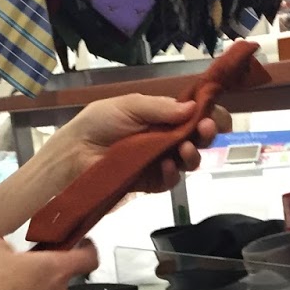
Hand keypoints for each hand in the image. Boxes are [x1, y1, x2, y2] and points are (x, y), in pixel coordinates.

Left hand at [56, 92, 232, 194]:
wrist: (72, 155)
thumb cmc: (97, 124)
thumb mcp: (129, 105)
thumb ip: (160, 108)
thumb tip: (191, 109)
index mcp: (160, 116)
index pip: (192, 116)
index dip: (208, 115)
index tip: (217, 117)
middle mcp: (164, 138)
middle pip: (196, 138)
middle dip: (206, 134)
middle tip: (207, 130)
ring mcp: (158, 162)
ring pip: (188, 161)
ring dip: (193, 155)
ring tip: (186, 150)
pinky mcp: (150, 183)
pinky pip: (170, 181)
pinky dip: (173, 174)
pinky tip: (167, 166)